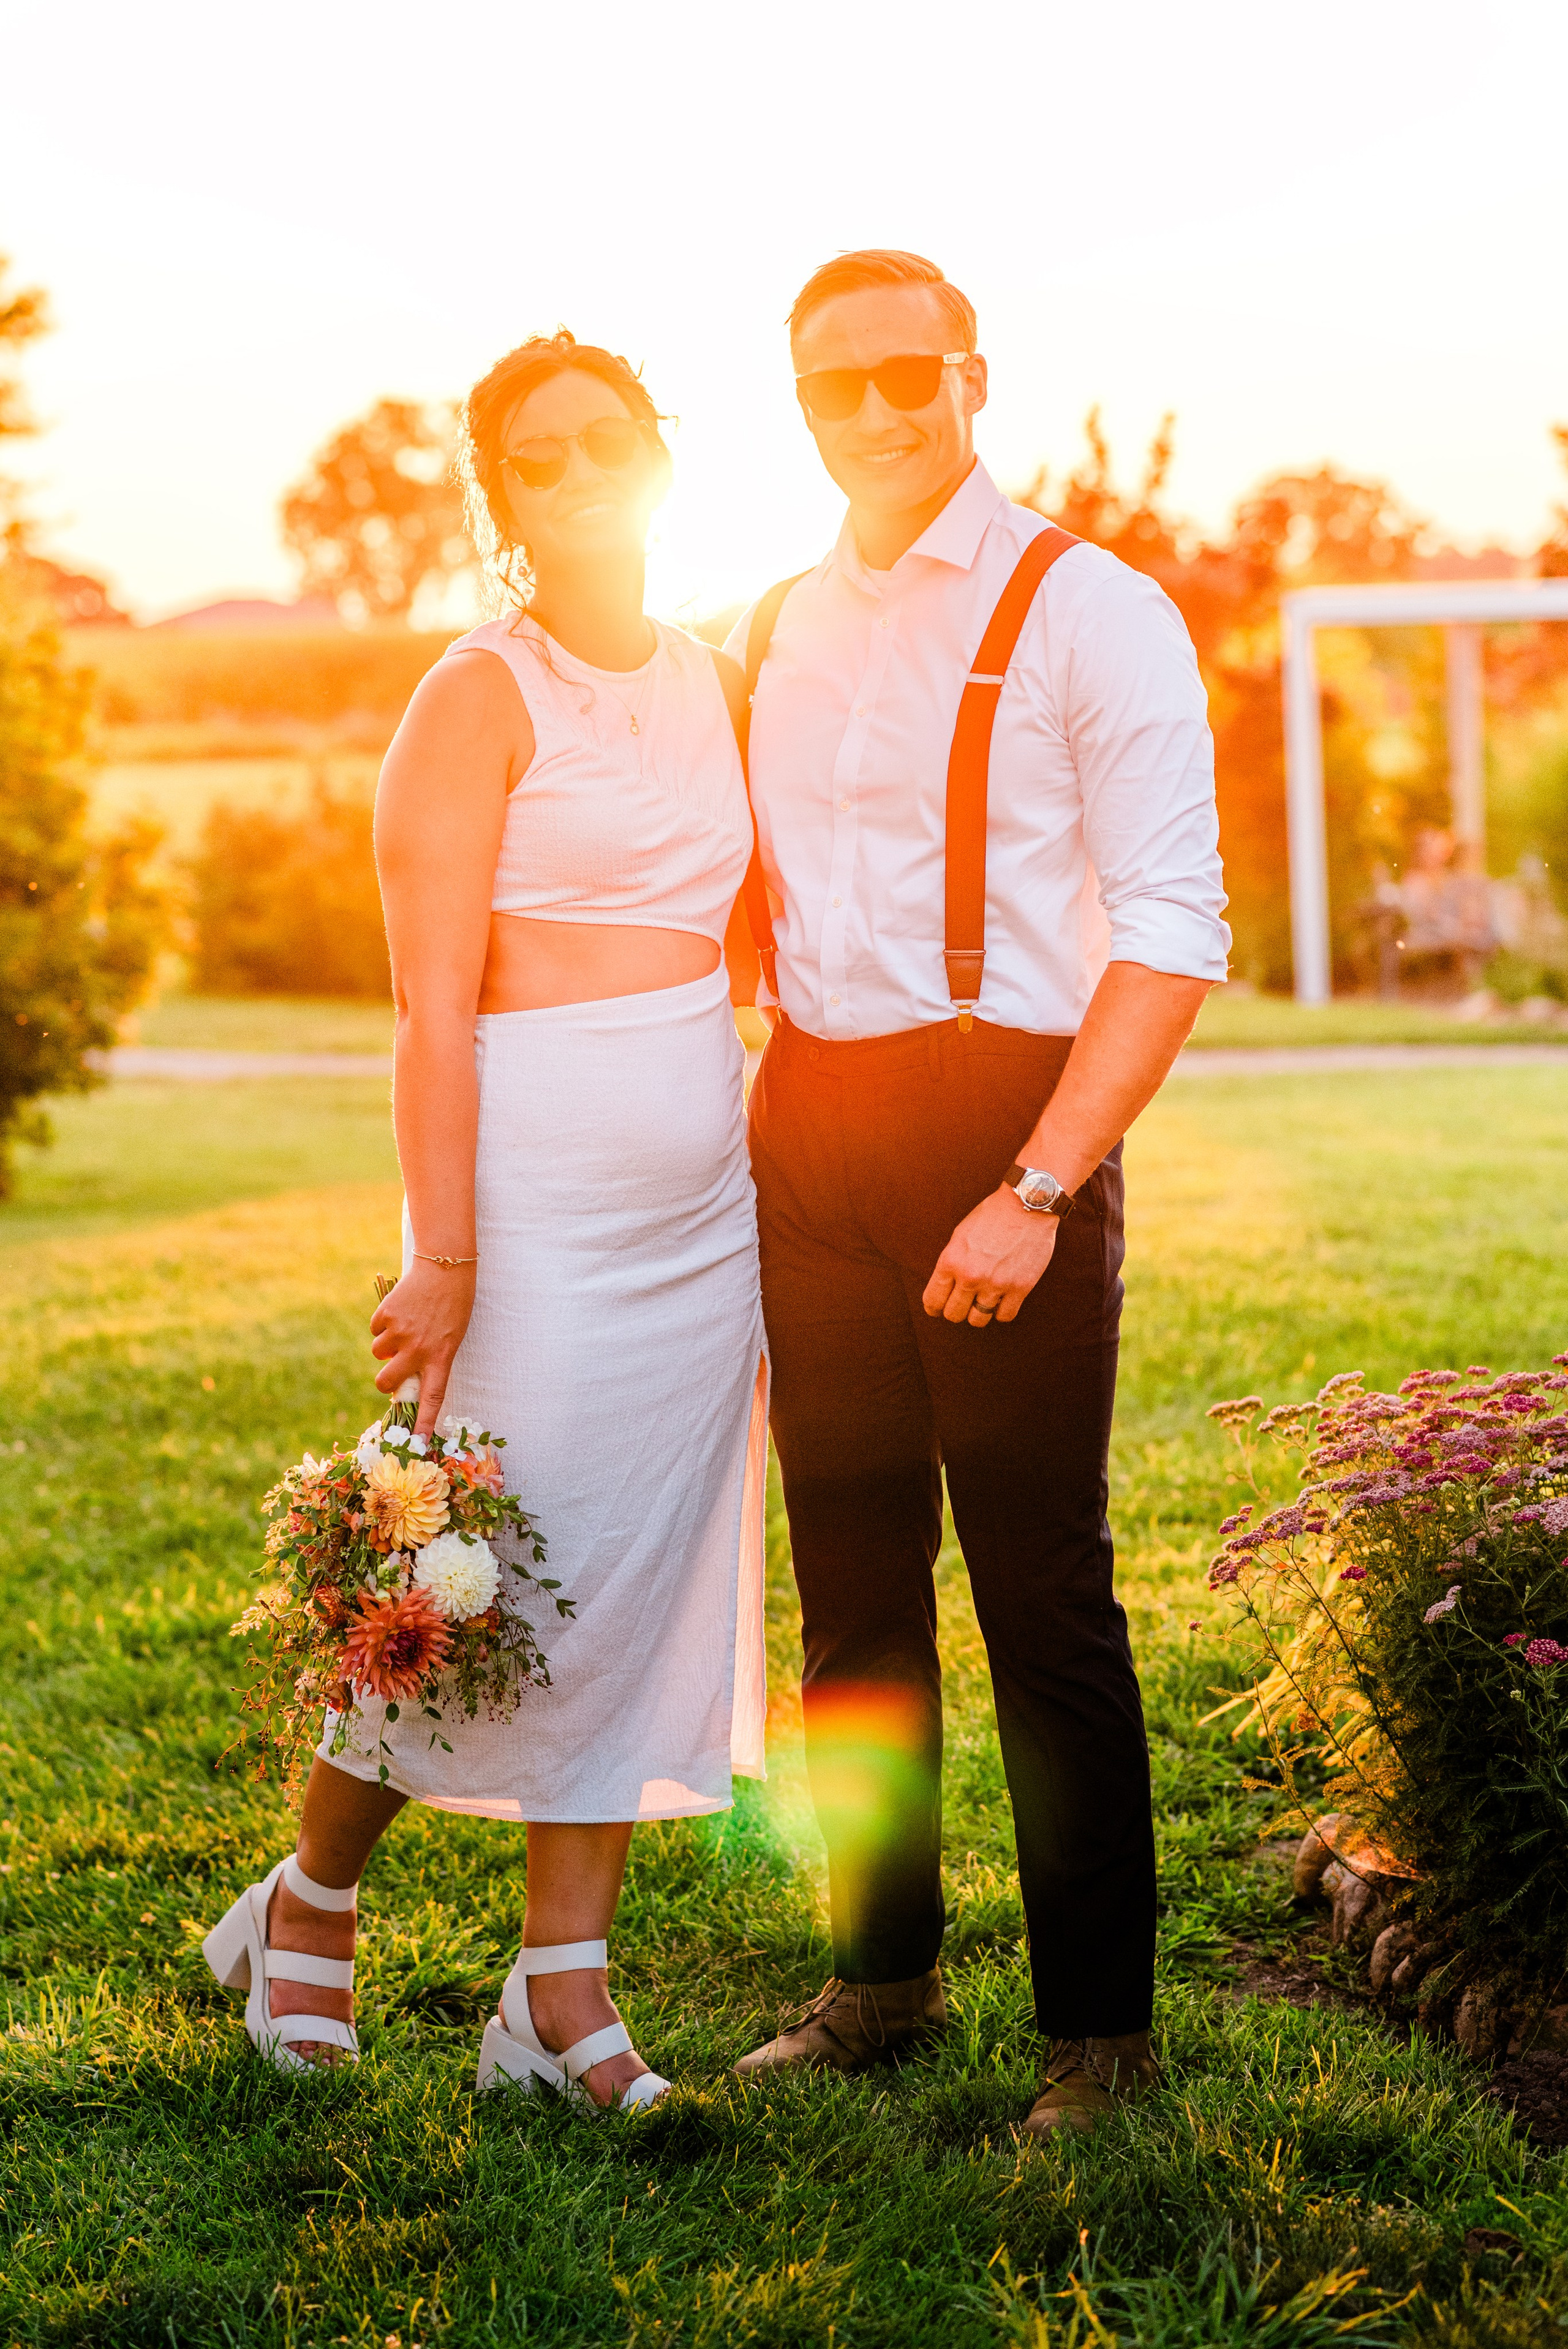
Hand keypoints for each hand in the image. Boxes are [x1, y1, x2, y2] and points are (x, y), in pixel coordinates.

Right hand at [370, 1260, 476, 1434]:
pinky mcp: (385, 1315)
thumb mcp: (450, 1337)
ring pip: (377, 1353)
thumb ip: (430, 1360)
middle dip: (384, 1380)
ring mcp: (400, 1332)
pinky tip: (401, 1308)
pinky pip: (374, 1329)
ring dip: (386, 1344)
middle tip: (393, 1367)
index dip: (422, 1423)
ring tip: (406, 1324)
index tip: (416, 1445)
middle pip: (385, 1382)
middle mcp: (418, 1349)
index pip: (431, 1398)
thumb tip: (402, 1380)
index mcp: (441, 1357)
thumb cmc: (453, 1306)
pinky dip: (383, 1323)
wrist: (445, 1267)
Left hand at [922, 1188, 1059, 1327]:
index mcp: (951, 1261)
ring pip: (978, 1320)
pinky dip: (1001, 1311)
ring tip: (983, 1302)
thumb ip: (952, 1262)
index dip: (934, 1308)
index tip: (937, 1309)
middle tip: (963, 1304)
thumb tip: (947, 1287)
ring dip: (979, 1313)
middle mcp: (970, 1276)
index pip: (933, 1300)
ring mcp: (996, 1284)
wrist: (1026, 1204)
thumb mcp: (960, 1235)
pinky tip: (1002, 1301)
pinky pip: (1005, 1316)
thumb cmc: (992, 1216)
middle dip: (956, 1311)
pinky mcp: (1020, 1287)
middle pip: (954, 1315)